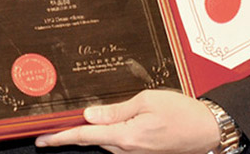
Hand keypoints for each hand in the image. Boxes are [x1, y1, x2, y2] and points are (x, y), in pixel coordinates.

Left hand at [34, 89, 219, 153]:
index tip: (42, 140)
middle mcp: (128, 150)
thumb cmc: (182, 113)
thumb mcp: (147, 101)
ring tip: (83, 121)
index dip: (61, 137)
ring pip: (106, 141)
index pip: (86, 136)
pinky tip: (112, 123)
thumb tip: (90, 115)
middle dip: (76, 132)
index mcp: (127, 136)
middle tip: (54, 127)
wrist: (208, 130)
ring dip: (95, 132)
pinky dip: (110, 133)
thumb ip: (116, 110)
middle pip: (93, 140)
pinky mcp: (143, 153)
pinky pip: (120, 143)